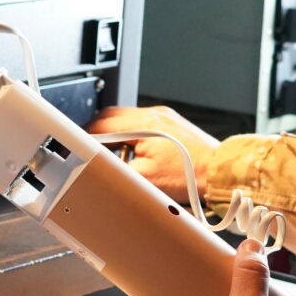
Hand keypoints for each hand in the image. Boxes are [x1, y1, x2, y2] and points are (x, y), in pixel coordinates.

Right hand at [87, 105, 220, 198]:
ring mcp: (164, 116)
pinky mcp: (172, 123)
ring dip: (115, 133)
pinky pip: (143, 122)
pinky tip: (136, 151)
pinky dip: (132, 134)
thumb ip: (115, 172)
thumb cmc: (189, 177)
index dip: (85, 138)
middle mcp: (153, 114)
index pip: (100, 126)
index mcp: (142, 125)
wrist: (219, 173)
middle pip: (110, 117)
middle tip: (90, 150)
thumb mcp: (144, 180)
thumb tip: (96, 171)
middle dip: (97, 133)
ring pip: (126, 118)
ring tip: (114, 154)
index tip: (77, 147)